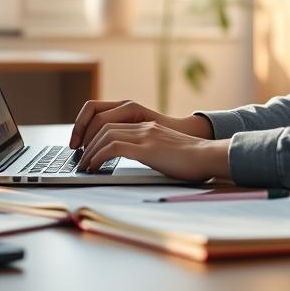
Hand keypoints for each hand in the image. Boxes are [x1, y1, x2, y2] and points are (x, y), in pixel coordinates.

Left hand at [75, 121, 230, 181]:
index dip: (95, 136)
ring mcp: (146, 136)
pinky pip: (114, 147)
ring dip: (90, 151)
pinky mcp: (147, 148)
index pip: (112, 123)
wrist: (210, 157)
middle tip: (79, 159)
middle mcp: (145, 127)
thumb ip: (153, 152)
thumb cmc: (194, 161)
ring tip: (84, 166)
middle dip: (87, 142)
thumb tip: (143, 163)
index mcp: (149, 127)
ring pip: (105, 134)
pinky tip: (94, 167)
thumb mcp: (168, 152)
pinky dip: (99, 156)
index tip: (87, 151)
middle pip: (104, 126)